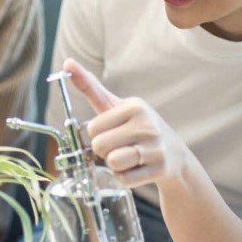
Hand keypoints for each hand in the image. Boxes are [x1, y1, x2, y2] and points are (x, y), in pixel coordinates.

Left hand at [63, 58, 189, 187]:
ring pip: (112, 162)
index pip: (92, 128)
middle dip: (104, 151)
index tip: (112, 131)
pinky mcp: (160, 169)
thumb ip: (90, 86)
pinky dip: (125, 177)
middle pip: (100, 146)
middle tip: (119, 146)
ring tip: (127, 157)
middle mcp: (148, 124)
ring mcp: (155, 147)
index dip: (97, 134)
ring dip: (114, 165)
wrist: (174, 154)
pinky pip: (125, 179)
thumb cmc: (137, 127)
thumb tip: (67, 62)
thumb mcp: (115, 106)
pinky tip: (137, 168)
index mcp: (135, 106)